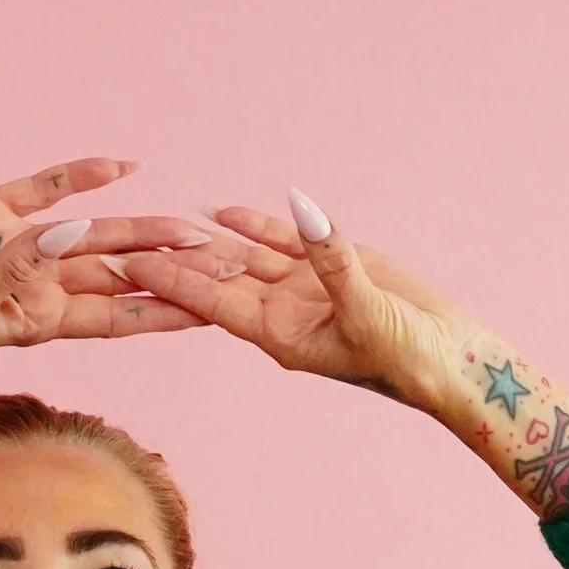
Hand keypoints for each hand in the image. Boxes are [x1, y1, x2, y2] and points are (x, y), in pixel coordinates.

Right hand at [0, 160, 206, 362]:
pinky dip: (84, 177)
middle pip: (123, 276)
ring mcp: (23, 245)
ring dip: (146, 230)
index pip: (122, 314)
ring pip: (99, 234)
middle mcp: (43, 282)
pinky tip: (124, 164)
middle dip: (175, 274)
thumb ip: (21, 265)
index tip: (216, 311)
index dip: (168, 311)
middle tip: (230, 266)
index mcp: (43, 317)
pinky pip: (51, 188)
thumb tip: (72, 235)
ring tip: (197, 227)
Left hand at [83, 187, 568, 513]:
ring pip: (243, 258)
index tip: (126, 264)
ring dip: (203, 240)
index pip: (210, 302)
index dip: (168, 281)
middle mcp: (281, 313)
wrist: (450, 361)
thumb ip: (333, 259)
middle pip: (214, 280)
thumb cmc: (410, 357)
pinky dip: (251, 225)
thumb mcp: (369, 308)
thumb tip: (301, 207)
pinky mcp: (329, 268)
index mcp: (278, 334)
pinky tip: (218, 210)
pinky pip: (280, 243)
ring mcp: (303, 290)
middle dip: (170, 261)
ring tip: (156, 220)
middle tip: (118, 239)